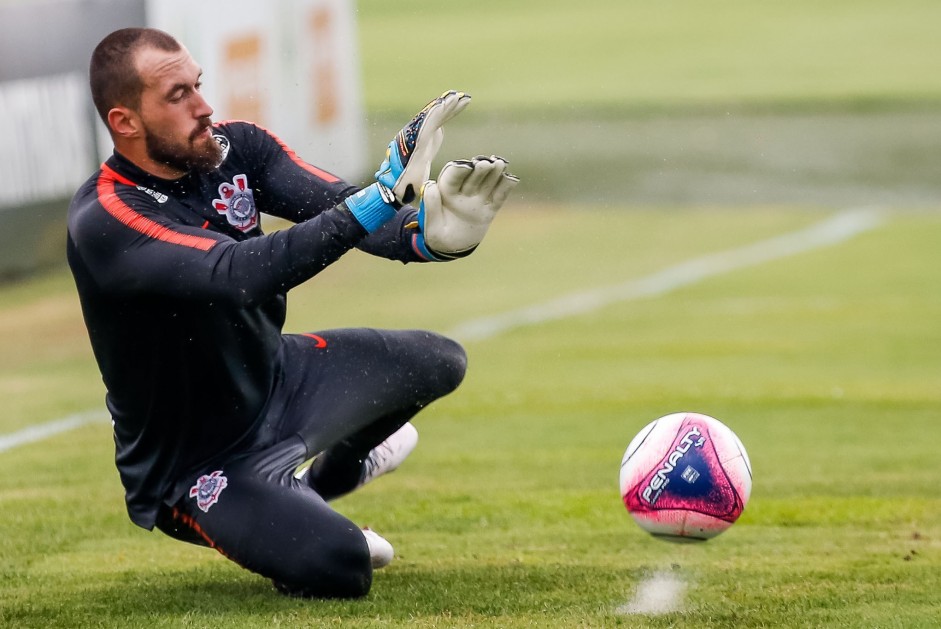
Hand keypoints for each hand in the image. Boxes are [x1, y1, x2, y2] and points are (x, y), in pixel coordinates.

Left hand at [375, 90, 470, 204]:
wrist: (397, 183)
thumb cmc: (402, 187)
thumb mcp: (406, 186)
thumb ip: (409, 182)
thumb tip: (409, 184)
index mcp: (413, 146)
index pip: (425, 126)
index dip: (435, 116)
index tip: (443, 105)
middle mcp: (417, 136)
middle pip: (431, 117)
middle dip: (444, 107)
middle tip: (457, 97)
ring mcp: (422, 134)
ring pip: (436, 116)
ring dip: (449, 106)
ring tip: (463, 97)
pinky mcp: (429, 135)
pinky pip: (440, 120)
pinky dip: (450, 112)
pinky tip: (460, 104)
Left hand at [415, 156, 518, 256]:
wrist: (453, 247)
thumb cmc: (438, 236)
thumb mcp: (431, 226)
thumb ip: (431, 205)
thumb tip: (431, 185)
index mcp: (446, 193)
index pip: (453, 177)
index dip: (459, 170)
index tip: (466, 166)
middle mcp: (463, 193)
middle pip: (473, 177)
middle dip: (479, 169)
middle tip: (486, 163)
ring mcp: (478, 200)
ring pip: (487, 183)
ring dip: (494, 173)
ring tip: (500, 163)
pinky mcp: (490, 208)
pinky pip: (499, 197)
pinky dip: (506, 187)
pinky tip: (512, 178)